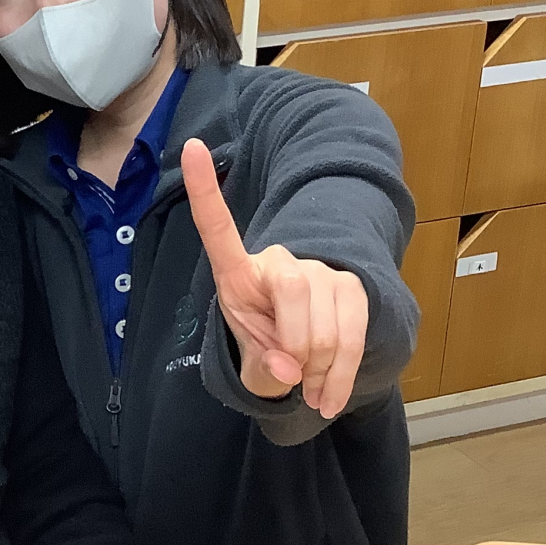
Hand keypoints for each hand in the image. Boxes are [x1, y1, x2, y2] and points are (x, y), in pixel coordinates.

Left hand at [180, 137, 369, 419]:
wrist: (305, 355)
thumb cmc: (265, 346)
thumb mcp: (252, 359)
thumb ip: (263, 364)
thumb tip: (288, 368)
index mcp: (237, 272)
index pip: (216, 227)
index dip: (204, 189)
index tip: (190, 147)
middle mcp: (278, 260)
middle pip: (293, 289)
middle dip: (296, 344)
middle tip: (292, 373)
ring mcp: (319, 269)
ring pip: (329, 315)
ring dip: (321, 365)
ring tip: (309, 388)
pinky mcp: (353, 287)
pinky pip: (356, 329)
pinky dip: (344, 373)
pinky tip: (330, 398)